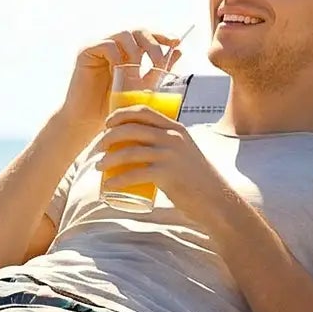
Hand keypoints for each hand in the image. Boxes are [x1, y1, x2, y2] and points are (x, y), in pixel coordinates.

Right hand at [60, 28, 183, 132]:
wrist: (88, 122)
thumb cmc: (112, 106)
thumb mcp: (141, 88)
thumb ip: (157, 70)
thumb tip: (177, 50)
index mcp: (126, 51)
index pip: (147, 35)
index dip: (162, 35)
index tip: (176, 42)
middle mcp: (113, 45)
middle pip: (138, 30)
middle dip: (153, 44)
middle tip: (158, 62)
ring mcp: (99, 46)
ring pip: (124, 34)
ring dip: (135, 51)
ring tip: (136, 71)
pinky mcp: (85, 52)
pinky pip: (106, 44)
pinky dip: (117, 56)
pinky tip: (118, 73)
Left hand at [99, 99, 230, 222]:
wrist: (215, 200)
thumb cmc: (196, 178)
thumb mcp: (183, 151)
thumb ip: (166, 144)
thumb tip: (138, 145)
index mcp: (176, 128)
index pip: (144, 111)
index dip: (121, 114)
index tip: (107, 123)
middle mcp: (173, 137)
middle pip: (131, 129)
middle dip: (108, 137)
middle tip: (97, 148)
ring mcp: (170, 155)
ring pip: (129, 151)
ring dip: (108, 159)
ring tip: (98, 167)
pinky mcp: (167, 174)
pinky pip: (134, 174)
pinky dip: (117, 180)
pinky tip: (109, 186)